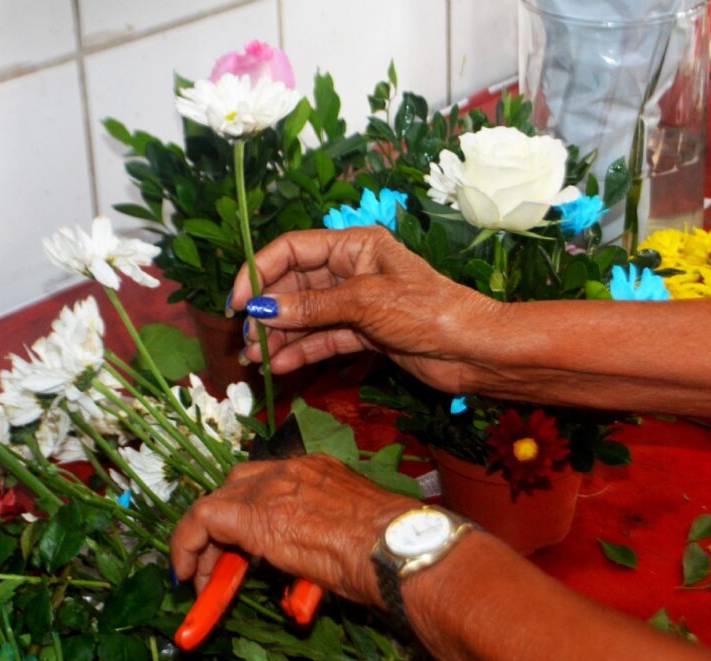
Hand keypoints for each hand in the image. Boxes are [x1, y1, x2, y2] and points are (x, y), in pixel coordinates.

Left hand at [170, 455, 417, 606]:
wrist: (393, 547)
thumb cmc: (389, 547)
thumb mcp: (350, 528)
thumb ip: (321, 531)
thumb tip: (309, 560)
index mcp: (317, 470)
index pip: (268, 482)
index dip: (249, 511)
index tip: (246, 544)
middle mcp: (290, 469)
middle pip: (237, 486)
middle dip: (223, 525)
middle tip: (222, 561)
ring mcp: (270, 486)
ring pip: (217, 501)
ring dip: (205, 541)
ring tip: (200, 575)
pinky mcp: (251, 513)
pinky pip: (202, 519)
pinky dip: (188, 544)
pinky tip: (187, 572)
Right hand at [231, 227, 501, 393]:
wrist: (473, 351)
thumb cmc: (427, 312)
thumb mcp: (363, 303)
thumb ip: (310, 308)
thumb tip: (259, 311)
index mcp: (354, 245)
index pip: (291, 250)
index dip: (259, 272)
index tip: (237, 303)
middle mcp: (351, 269)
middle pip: (294, 285)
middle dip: (267, 311)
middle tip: (245, 340)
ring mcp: (357, 303)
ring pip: (306, 315)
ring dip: (279, 336)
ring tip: (256, 359)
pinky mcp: (364, 332)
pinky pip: (323, 338)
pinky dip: (302, 351)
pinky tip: (281, 366)